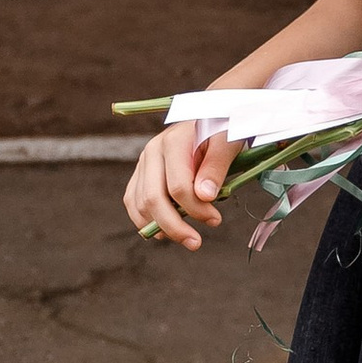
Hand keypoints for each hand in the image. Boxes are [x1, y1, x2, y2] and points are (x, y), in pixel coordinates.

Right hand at [125, 120, 236, 246]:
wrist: (209, 119)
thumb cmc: (222, 131)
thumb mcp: (228, 143)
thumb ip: (216, 167)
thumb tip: (204, 196)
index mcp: (174, 140)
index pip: (179, 186)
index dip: (196, 209)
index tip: (216, 219)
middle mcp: (153, 151)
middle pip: (154, 198)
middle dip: (174, 226)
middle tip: (195, 243)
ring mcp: (143, 162)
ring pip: (140, 204)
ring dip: (160, 227)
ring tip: (185, 238)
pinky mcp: (140, 173)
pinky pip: (133, 202)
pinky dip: (144, 221)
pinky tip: (163, 232)